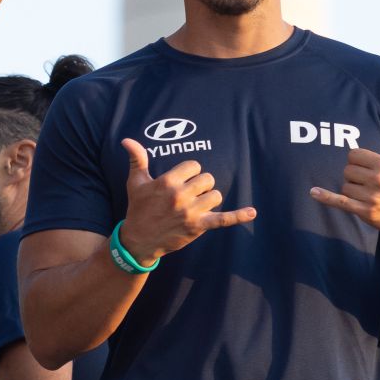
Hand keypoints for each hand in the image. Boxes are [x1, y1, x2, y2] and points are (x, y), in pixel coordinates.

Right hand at [118, 139, 255, 264]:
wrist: (138, 240)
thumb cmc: (138, 208)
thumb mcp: (135, 182)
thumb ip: (137, 159)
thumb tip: (127, 140)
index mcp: (167, 182)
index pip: (194, 166)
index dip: (190, 172)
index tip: (181, 181)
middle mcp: (180, 196)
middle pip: (207, 179)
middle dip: (200, 185)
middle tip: (188, 194)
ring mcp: (190, 212)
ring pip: (215, 195)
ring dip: (209, 199)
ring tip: (197, 205)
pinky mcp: (198, 227)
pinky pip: (223, 219)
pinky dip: (239, 216)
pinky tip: (252, 212)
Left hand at [310, 118, 379, 236]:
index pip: (353, 155)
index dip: (357, 161)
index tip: (367, 167)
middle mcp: (378, 180)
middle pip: (347, 170)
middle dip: (354, 176)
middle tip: (369, 182)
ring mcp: (370, 197)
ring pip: (345, 186)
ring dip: (352, 190)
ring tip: (368, 194)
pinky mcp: (364, 211)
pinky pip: (339, 201)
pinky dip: (325, 197)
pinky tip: (313, 192)